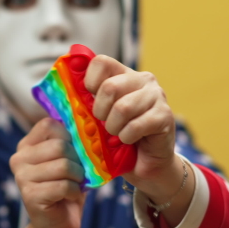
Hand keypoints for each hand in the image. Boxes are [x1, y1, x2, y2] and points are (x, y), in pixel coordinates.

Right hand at [9, 118, 86, 227]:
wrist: (57, 226)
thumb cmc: (66, 189)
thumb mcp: (69, 161)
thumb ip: (71, 143)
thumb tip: (86, 127)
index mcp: (27, 145)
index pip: (48, 125)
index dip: (69, 136)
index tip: (75, 151)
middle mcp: (19, 158)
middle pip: (59, 145)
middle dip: (78, 160)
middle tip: (78, 174)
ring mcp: (22, 177)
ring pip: (64, 165)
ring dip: (78, 178)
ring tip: (74, 186)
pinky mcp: (30, 195)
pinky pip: (64, 186)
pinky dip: (75, 192)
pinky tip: (69, 197)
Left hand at [84, 55, 192, 224]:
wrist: (145, 165)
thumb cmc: (118, 140)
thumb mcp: (97, 118)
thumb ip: (85, 101)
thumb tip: (64, 86)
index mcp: (123, 74)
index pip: (101, 62)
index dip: (89, 82)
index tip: (90, 100)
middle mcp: (143, 80)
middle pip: (110, 86)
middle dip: (100, 112)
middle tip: (104, 125)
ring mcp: (156, 96)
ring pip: (123, 107)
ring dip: (114, 128)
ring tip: (117, 135)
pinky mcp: (165, 115)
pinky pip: (135, 126)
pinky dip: (127, 138)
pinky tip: (129, 141)